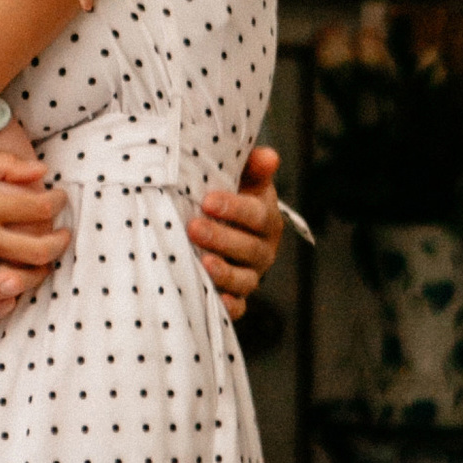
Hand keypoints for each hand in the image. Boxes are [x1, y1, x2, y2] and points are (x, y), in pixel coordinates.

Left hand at [190, 144, 286, 317]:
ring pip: (245, 279)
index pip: (256, 214)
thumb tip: (268, 156)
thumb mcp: (242, 179)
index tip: (208, 200)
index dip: (234, 208)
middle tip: (194, 227)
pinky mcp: (238, 295)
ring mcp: (251, 274)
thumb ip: (253, 167)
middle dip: (222, 238)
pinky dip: (230, 306)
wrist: (225, 227)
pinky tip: (217, 299)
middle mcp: (263, 249)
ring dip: (225, 272)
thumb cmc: (230, 198)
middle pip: (249, 248)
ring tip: (203, 262)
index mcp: (266, 218)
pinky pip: (239, 306)